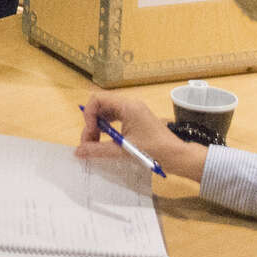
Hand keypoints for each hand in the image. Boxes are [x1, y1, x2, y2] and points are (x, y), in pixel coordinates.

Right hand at [75, 90, 208, 181]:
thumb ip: (98, 150)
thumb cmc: (154, 150)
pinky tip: (107, 141)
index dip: (88, 115)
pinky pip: (115, 119)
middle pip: (100, 106)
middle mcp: (130, 105)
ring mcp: (133, 111)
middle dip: (91, 123)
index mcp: (127, 106)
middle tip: (89, 144)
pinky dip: (107, 129)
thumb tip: (77, 152)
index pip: (97, 99)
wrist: (178, 157)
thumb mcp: (123, 150)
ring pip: (106, 113)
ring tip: (96, 144)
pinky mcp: (136, 119)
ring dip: (98, 127)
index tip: (90, 134)